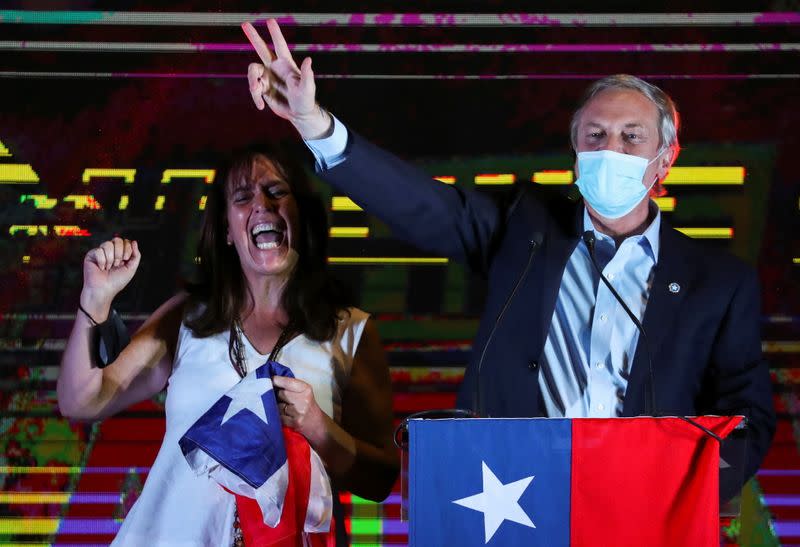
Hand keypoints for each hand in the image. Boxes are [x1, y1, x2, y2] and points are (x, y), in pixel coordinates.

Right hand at [81, 237, 140, 318]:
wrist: (104, 289)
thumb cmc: (116, 281)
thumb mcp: (131, 268)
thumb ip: (136, 255)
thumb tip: (134, 242)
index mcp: (120, 253)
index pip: (125, 241)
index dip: (127, 249)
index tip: (125, 259)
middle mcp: (111, 251)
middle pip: (117, 240)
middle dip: (119, 253)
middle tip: (117, 264)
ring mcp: (101, 252)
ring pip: (108, 244)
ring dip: (110, 258)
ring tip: (108, 267)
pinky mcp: (91, 255)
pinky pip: (98, 250)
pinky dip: (102, 261)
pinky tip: (101, 268)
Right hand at [241, 19, 330, 138]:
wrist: (299, 115)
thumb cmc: (306, 100)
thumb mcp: (308, 88)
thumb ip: (307, 74)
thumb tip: (309, 59)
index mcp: (286, 64)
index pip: (280, 46)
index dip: (275, 33)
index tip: (270, 20)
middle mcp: (275, 68)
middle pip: (262, 49)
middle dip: (254, 37)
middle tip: (245, 24)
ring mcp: (267, 77)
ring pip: (252, 72)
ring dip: (252, 82)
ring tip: (258, 93)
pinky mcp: (263, 89)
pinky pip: (253, 89)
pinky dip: (255, 97)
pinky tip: (261, 106)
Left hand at [272, 375, 327, 440]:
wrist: (317, 424)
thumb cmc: (308, 406)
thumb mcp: (304, 392)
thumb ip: (290, 386)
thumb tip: (272, 381)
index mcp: (306, 389)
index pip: (287, 382)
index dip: (276, 380)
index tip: (270, 379)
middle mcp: (303, 400)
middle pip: (280, 393)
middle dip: (278, 395)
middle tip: (281, 397)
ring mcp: (298, 412)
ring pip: (278, 406)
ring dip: (277, 406)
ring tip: (284, 407)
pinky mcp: (294, 423)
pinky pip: (279, 416)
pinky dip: (279, 416)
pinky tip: (284, 415)